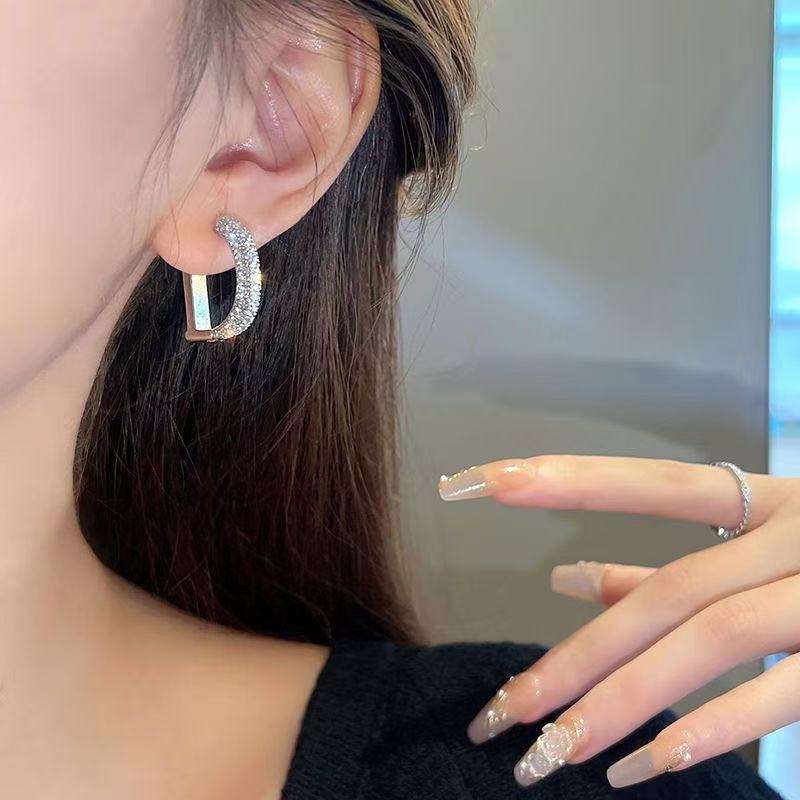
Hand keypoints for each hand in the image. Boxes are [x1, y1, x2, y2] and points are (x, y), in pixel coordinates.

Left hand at [438, 455, 799, 788]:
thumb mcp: (772, 544)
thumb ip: (668, 564)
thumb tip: (564, 578)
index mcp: (778, 497)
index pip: (656, 481)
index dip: (567, 478)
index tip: (477, 482)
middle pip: (671, 591)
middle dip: (579, 652)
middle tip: (503, 710)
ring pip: (712, 640)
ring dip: (626, 699)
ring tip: (553, 749)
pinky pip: (785, 692)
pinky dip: (711, 729)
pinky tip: (642, 767)